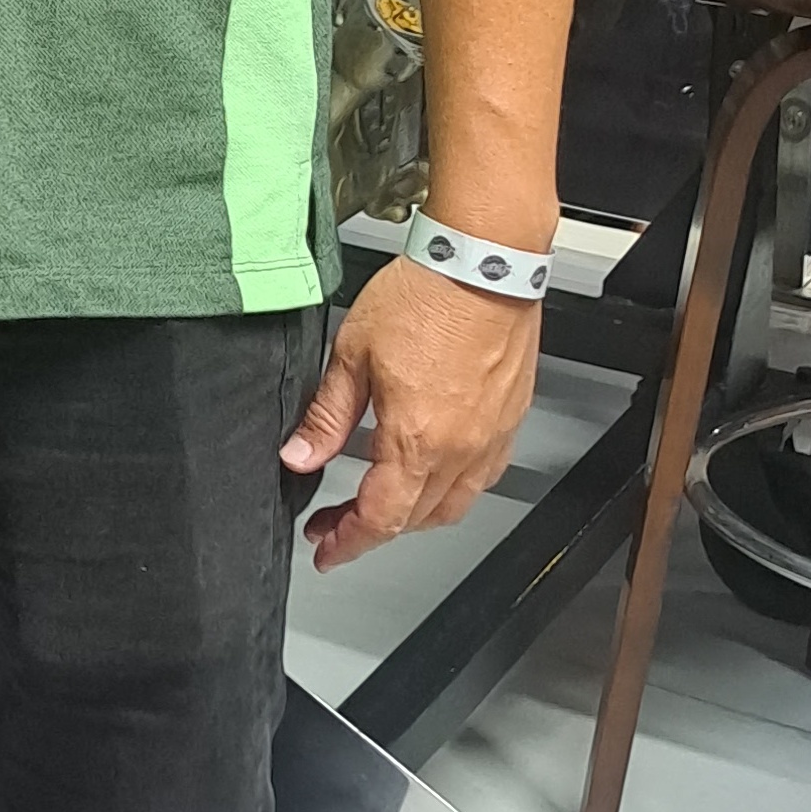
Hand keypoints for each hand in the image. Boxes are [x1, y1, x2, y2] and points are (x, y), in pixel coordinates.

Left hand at [283, 256, 539, 566]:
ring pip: (453, 504)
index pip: (380, 518)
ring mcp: (492, 437)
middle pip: (416, 519)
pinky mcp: (510, 419)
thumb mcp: (352, 354)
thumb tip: (300, 456)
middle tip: (337, 522)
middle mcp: (461, 449)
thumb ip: (327, 416)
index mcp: (418, 439)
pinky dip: (451, 488)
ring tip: (379, 502)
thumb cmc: (425, 296)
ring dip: (414, 515)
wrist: (484, 261)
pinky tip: (431, 471)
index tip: (326, 550)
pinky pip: (482, 476)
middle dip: (372, 530)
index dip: (348, 542)